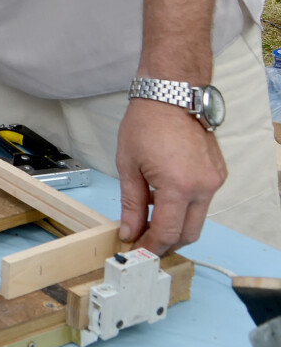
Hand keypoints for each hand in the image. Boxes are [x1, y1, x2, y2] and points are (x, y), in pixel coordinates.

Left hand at [116, 97, 226, 253]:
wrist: (171, 95)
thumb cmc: (147, 123)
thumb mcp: (128, 165)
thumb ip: (131, 203)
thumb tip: (130, 231)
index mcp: (178, 186)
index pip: (167, 232)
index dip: (151, 246)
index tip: (137, 251)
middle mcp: (203, 187)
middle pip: (189, 233)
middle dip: (166, 242)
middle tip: (144, 241)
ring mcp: (214, 181)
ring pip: (197, 218)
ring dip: (176, 224)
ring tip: (149, 217)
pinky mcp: (218, 173)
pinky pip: (203, 200)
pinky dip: (184, 205)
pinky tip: (163, 196)